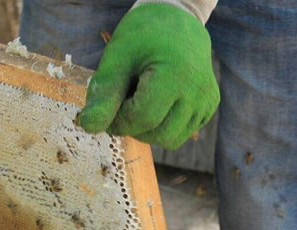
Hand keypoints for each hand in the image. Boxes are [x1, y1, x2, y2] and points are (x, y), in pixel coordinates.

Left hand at [77, 4, 219, 149]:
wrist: (175, 22)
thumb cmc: (142, 37)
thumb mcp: (117, 59)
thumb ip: (103, 95)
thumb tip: (89, 127)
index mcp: (177, 76)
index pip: (142, 119)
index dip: (118, 121)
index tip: (106, 110)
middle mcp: (199, 93)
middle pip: (157, 134)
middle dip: (132, 127)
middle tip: (122, 103)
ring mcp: (206, 102)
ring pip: (170, 139)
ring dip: (147, 129)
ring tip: (139, 101)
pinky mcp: (208, 108)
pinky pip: (180, 133)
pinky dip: (162, 126)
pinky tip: (155, 103)